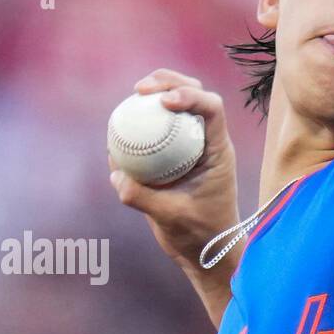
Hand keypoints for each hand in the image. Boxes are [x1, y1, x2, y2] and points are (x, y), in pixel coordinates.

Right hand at [109, 69, 239, 275]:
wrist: (204, 251)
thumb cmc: (199, 235)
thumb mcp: (171, 218)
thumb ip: (143, 197)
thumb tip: (116, 176)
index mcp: (218, 151)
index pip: (212, 108)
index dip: (190, 95)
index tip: (164, 101)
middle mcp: (206, 143)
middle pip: (194, 95)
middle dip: (169, 81)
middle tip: (141, 89)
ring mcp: (188, 148)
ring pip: (174, 109)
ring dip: (154, 95)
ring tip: (133, 96)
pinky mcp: (171, 157)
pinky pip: (155, 132)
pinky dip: (139, 124)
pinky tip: (118, 128)